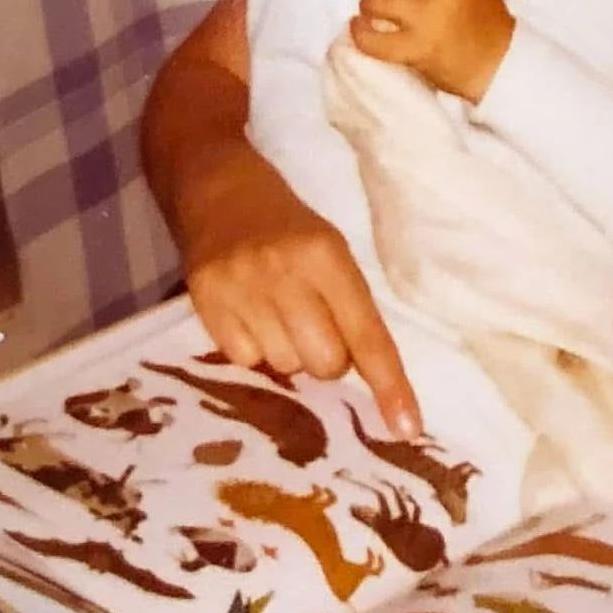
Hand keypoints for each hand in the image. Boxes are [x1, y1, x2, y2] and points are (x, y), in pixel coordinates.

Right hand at [178, 138, 421, 433]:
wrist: (216, 184)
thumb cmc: (286, 222)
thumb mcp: (329, 247)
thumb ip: (345, 304)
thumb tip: (357, 375)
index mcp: (328, 255)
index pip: (367, 334)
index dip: (390, 385)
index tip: (407, 428)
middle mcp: (285, 273)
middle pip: (325, 363)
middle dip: (329, 358)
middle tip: (314, 321)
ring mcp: (241, 288)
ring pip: (285, 367)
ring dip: (289, 351)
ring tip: (276, 309)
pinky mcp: (205, 301)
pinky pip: (243, 361)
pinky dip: (252, 347)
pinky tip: (248, 312)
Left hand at [349, 0, 514, 102]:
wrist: (499, 65)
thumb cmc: (485, 22)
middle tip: (390, 4)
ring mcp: (429, 17)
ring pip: (377, 0)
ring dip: (370, 8)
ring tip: (374, 16)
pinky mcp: (417, 48)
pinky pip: (372, 37)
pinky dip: (360, 33)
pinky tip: (360, 30)